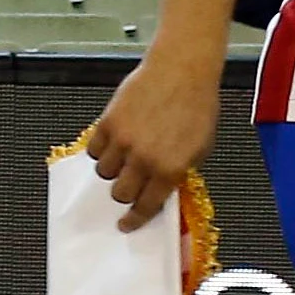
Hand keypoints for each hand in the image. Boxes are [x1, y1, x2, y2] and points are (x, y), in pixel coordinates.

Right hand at [84, 56, 216, 232]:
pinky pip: (94, 149)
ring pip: (103, 172)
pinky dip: (100, 150)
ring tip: (122, 157)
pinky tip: (113, 142)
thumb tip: (163, 186)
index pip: (146, 206)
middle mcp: (143, 159)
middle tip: (129, 184)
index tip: (127, 223)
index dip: (135, 219)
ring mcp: (123, 141)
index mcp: (170, 169)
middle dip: (125, 192)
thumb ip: (178, 170)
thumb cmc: (196, 105)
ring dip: (112, 170)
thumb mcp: (200, 147)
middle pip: (120, 192)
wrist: (182, 71)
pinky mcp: (108, 123)